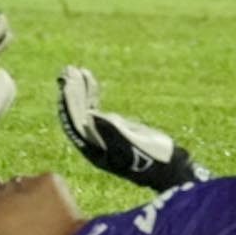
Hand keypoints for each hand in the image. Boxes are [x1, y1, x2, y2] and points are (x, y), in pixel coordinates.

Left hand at [57, 66, 206, 190]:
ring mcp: (100, 133)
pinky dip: (90, 92)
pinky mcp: (110, 126)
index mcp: (94, 151)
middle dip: (73, 93)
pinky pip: (94, 107)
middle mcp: (93, 142)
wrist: (168, 164)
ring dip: (79, 90)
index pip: (75, 125)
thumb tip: (88, 116)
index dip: (70, 105)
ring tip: (75, 70)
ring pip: (83, 109)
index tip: (68, 84)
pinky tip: (88, 78)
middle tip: (69, 70)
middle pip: (77, 115)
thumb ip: (111, 131)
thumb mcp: (132, 145)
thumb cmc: (152, 158)